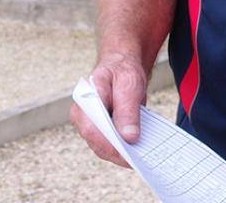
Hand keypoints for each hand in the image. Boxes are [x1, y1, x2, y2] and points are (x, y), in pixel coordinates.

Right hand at [70, 52, 149, 167]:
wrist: (123, 65)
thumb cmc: (123, 70)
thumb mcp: (128, 84)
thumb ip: (127, 110)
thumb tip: (129, 137)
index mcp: (85, 102)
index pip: (92, 130)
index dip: (109, 144)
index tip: (126, 153)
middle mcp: (84, 117)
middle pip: (98, 142)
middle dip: (117, 153)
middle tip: (138, 161)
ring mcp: (92, 125)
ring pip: (104, 147)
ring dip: (121, 154)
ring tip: (141, 159)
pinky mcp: (103, 129)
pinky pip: (112, 143)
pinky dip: (124, 148)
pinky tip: (139, 151)